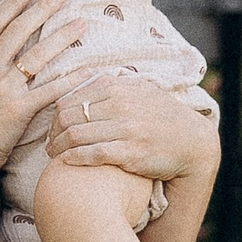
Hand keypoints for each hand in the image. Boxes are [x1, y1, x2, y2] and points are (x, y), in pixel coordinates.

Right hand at [0, 0, 88, 195]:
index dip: (14, 1)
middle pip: (19, 31)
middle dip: (43, 8)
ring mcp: (3, 89)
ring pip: (37, 56)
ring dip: (62, 37)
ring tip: (82, 24)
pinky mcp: (19, 110)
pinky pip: (49, 90)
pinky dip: (70, 80)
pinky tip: (88, 70)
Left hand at [46, 73, 222, 181]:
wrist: (192, 143)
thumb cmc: (161, 117)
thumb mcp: (140, 91)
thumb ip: (112, 86)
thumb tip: (81, 78)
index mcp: (119, 87)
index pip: (72, 97)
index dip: (56, 114)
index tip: (53, 127)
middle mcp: (121, 105)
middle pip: (69, 116)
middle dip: (53, 131)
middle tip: (49, 143)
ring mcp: (127, 129)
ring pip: (76, 135)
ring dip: (58, 147)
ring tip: (53, 155)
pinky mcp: (131, 152)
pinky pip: (93, 154)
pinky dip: (74, 158)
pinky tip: (66, 163)